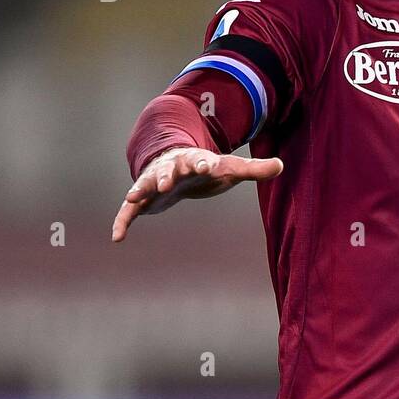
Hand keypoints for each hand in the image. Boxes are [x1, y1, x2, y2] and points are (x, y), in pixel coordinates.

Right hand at [111, 146, 282, 242]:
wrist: (175, 163)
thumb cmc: (206, 168)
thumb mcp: (230, 168)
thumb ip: (254, 169)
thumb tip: (282, 165)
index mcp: (193, 161)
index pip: (199, 160)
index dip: (203, 162)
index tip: (207, 164)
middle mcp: (170, 169)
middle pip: (168, 170)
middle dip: (167, 175)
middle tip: (167, 181)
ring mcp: (153, 183)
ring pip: (145, 185)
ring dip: (140, 190)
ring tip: (133, 197)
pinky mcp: (143, 200)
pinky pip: (128, 211)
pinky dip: (122, 222)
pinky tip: (117, 238)